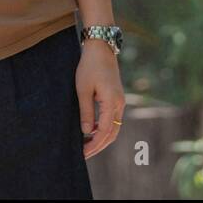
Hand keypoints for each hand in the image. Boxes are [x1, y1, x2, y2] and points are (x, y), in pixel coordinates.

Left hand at [77, 40, 124, 158]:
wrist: (101, 48)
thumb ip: (86, 111)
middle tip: (84, 154)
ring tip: (86, 145)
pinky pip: (112, 119)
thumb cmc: (90, 66)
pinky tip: (91, 130)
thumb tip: (87, 132)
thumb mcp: (83, 89)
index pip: (105, 130)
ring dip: (102, 138)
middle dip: (99, 145)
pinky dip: (104, 128)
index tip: (83, 152)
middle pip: (112, 133)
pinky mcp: (116, 98)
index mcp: (112, 101)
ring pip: (114, 127)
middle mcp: (119, 104)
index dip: (94, 144)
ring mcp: (119, 101)